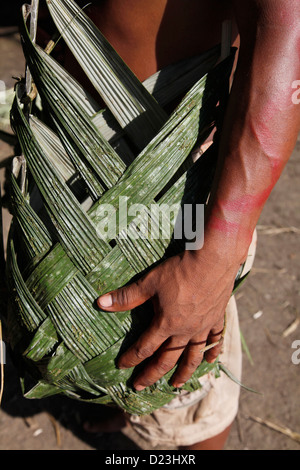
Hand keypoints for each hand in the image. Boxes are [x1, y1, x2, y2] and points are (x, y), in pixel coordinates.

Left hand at [97, 246, 240, 389]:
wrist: (213, 260)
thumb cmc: (179, 270)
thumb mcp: (150, 282)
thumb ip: (127, 296)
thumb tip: (100, 303)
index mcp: (167, 324)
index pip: (145, 348)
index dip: (131, 358)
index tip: (122, 367)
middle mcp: (185, 331)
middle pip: (167, 359)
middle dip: (152, 374)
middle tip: (140, 386)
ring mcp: (203, 327)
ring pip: (193, 356)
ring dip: (183, 373)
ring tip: (176, 386)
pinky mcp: (216, 319)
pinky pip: (215, 341)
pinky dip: (212, 353)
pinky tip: (210, 362)